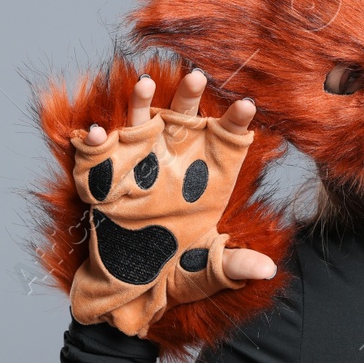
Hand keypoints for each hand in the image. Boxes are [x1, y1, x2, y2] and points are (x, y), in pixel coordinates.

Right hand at [85, 69, 276, 284]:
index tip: (247, 105)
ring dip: (141, 100)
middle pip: (185, 116)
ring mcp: (140, 162)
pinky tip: (100, 133)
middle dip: (190, 95)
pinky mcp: (106, 175)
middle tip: (197, 77)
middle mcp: (175, 159)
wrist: (134, 285)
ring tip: (144, 82)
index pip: (227, 138)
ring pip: (141, 120)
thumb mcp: (207, 268)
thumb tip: (266, 270)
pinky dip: (97, 140)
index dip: (236, 120)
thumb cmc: (177, 269)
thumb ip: (234, 264)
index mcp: (207, 175)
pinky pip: (99, 152)